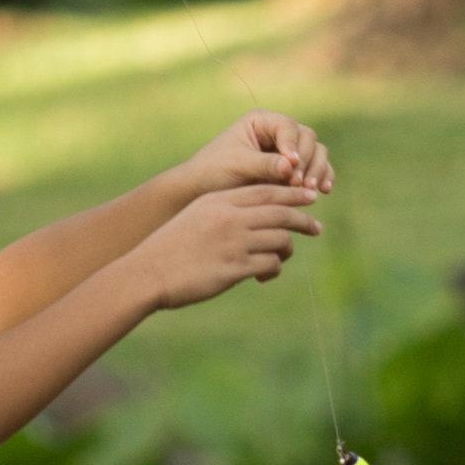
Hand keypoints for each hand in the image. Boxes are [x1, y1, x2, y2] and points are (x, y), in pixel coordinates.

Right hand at [132, 180, 319, 309]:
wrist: (148, 272)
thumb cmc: (171, 246)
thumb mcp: (198, 216)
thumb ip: (227, 211)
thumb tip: (260, 214)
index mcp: (220, 200)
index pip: (266, 191)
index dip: (292, 192)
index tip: (310, 196)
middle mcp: (230, 217)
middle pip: (280, 212)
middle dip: (303, 219)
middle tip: (316, 227)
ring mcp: (234, 242)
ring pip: (280, 239)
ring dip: (286, 249)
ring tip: (283, 256)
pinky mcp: (235, 268)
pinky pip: (270, 263)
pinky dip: (272, 268)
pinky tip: (264, 274)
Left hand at [170, 112, 332, 202]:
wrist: (205, 193)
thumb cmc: (215, 172)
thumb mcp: (238, 165)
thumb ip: (264, 164)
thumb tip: (291, 166)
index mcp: (262, 122)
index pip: (288, 128)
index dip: (292, 146)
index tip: (290, 166)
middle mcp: (279, 133)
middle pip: (307, 139)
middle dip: (307, 162)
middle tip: (299, 184)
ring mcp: (289, 151)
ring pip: (317, 153)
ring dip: (318, 170)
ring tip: (311, 191)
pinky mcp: (295, 171)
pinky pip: (318, 169)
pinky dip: (322, 178)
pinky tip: (323, 191)